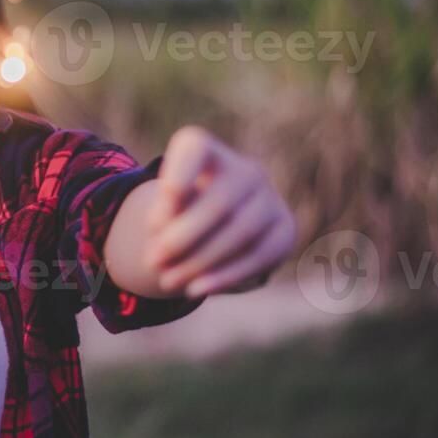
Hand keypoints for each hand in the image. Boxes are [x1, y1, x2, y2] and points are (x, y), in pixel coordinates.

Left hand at [143, 126, 295, 298]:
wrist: (221, 224)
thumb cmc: (183, 211)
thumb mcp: (165, 209)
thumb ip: (163, 216)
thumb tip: (164, 237)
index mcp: (207, 151)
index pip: (195, 148)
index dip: (178, 175)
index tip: (157, 211)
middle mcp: (246, 169)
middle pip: (219, 202)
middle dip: (182, 238)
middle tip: (152, 263)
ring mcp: (270, 198)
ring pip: (241, 232)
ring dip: (201, 262)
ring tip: (167, 281)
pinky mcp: (285, 229)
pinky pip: (259, 255)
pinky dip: (226, 275)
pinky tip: (197, 289)